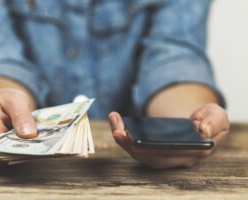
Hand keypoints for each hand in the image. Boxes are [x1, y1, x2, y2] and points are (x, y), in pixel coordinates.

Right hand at [0, 87, 36, 166]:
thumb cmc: (5, 101)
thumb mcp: (15, 100)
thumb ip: (21, 116)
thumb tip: (29, 135)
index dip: (14, 146)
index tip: (33, 144)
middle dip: (21, 152)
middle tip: (41, 147)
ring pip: (4, 162)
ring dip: (22, 155)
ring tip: (39, 147)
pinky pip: (8, 162)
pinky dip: (21, 157)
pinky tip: (34, 150)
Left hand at [108, 104, 228, 168]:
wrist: (202, 122)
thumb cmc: (210, 120)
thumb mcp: (218, 117)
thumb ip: (214, 122)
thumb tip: (203, 130)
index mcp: (191, 152)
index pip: (170, 156)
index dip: (152, 151)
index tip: (137, 141)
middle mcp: (174, 158)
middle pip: (148, 156)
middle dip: (130, 145)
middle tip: (117, 130)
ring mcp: (163, 154)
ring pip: (139, 152)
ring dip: (123, 138)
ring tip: (114, 119)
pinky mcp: (154, 147)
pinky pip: (136, 144)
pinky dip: (125, 134)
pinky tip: (116, 120)